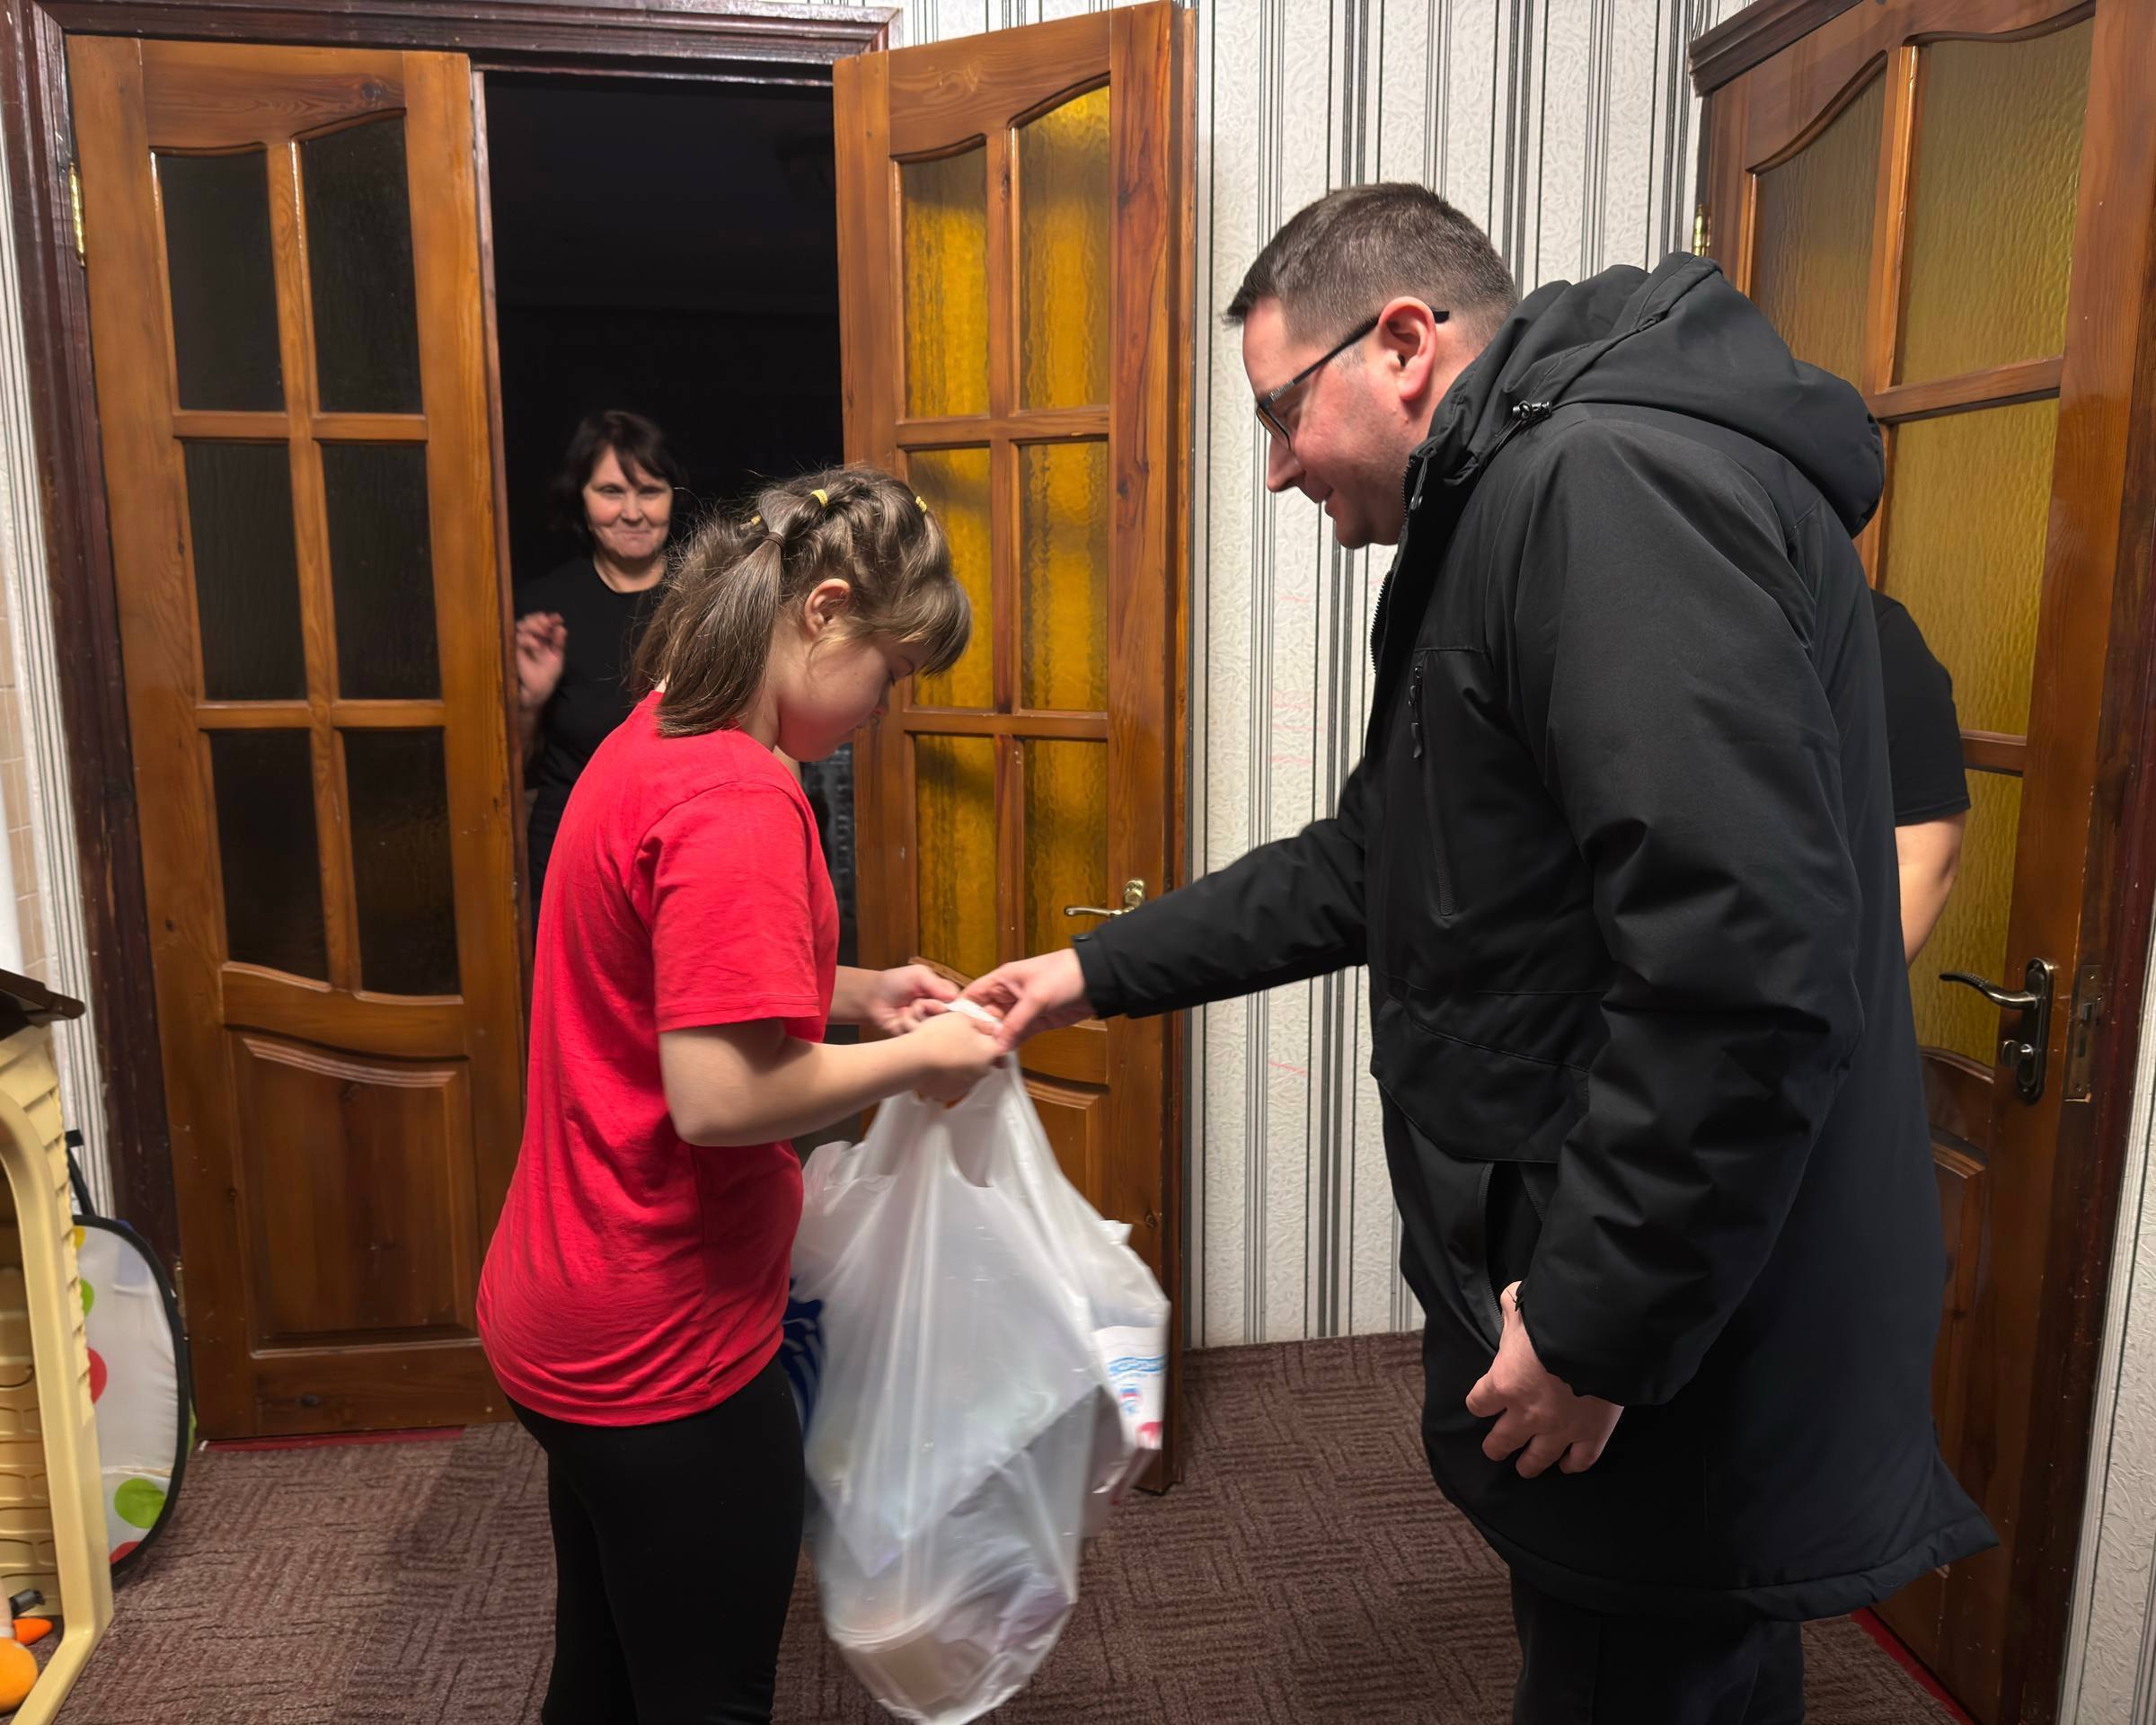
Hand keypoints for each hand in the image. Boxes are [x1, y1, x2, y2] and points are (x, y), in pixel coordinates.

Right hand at [515, 612, 567, 710]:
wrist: (535, 693)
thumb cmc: (545, 677)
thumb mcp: (556, 659)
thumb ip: (558, 643)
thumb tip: (561, 628)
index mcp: (541, 639)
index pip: (542, 622)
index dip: (549, 618)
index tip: (558, 618)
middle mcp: (529, 638)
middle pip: (529, 620)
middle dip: (539, 619)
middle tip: (548, 625)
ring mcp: (519, 643)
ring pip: (521, 625)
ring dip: (533, 626)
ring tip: (544, 634)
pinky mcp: (511, 650)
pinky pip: (517, 639)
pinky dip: (528, 639)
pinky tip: (537, 645)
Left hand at [860, 964, 957, 1035]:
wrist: (872, 996)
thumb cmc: (895, 981)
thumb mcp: (918, 974)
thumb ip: (936, 984)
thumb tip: (954, 997)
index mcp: (941, 996)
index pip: (957, 1002)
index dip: (951, 1003)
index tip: (942, 1000)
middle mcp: (936, 1012)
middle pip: (949, 1018)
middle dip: (934, 1009)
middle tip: (918, 1002)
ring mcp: (925, 1025)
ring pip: (934, 1028)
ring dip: (919, 1016)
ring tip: (907, 1008)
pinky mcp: (913, 1036)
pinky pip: (919, 1036)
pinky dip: (909, 1025)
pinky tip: (900, 1017)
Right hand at [902, 1004, 1001, 1101]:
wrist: (915, 1059)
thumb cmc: (941, 1034)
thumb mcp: (963, 1018)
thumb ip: (982, 1024)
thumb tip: (995, 1029)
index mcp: (989, 1053)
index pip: (999, 1047)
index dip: (989, 1040)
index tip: (978, 1035)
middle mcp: (983, 1072)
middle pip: (984, 1061)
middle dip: (975, 1053)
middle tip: (956, 1043)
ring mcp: (967, 1086)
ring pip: (970, 1074)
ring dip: (962, 1066)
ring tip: (944, 1055)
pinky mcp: (951, 1095)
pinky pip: (955, 1084)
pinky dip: (950, 1078)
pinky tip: (938, 1068)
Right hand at [961, 950, 1091, 1052]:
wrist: (1096, 981)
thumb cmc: (1062, 977)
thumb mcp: (1036, 998)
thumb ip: (1015, 1022)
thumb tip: (997, 1045)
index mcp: (1002, 980)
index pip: (974, 994)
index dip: (961, 1009)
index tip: (948, 1030)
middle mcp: (1008, 996)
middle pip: (985, 1015)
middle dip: (977, 1032)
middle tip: (967, 1053)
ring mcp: (1021, 1010)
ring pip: (1001, 1028)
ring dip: (994, 1042)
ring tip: (982, 1060)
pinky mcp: (1036, 1023)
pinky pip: (1017, 1035)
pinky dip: (1010, 1045)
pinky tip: (1001, 1059)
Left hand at [1465, 1282, 1623, 1477]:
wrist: (1601, 1335)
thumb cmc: (1553, 1318)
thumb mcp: (1520, 1306)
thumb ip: (1510, 1313)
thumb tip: (1510, 1306)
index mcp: (1504, 1384)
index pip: (1478, 1404)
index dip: (1480, 1403)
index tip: (1483, 1403)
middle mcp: (1527, 1414)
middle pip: (1502, 1441)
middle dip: (1496, 1447)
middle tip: (1495, 1449)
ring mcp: (1561, 1429)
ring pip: (1538, 1458)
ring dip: (1529, 1465)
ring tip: (1525, 1468)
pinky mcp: (1593, 1434)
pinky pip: (1581, 1460)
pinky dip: (1572, 1465)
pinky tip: (1566, 1466)